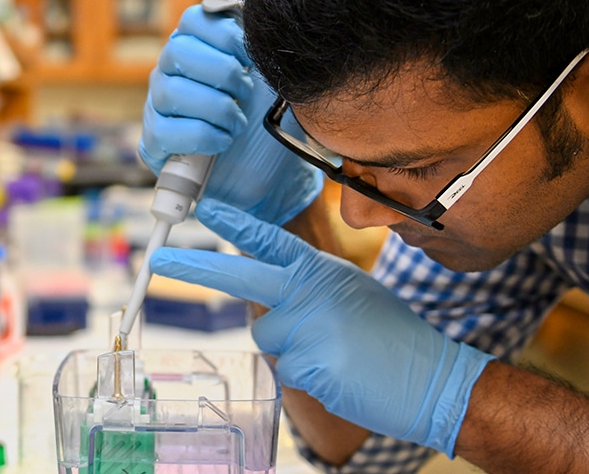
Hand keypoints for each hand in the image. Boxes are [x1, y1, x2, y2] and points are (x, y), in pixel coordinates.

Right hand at [139, 0, 321, 225]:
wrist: (273, 180)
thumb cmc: (268, 121)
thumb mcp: (272, 70)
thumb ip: (253, 21)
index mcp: (197, 48)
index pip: (193, 21)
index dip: (225, 35)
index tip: (251, 57)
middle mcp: (170, 72)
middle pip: (177, 51)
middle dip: (221, 72)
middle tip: (245, 91)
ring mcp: (157, 108)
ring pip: (169, 91)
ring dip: (214, 107)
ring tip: (237, 122)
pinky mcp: (154, 145)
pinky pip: (165, 131)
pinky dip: (200, 136)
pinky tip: (221, 142)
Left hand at [150, 199, 495, 455]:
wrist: (431, 379)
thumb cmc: (392, 337)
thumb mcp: (352, 293)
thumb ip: (309, 287)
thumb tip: (269, 295)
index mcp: (322, 271)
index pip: (270, 241)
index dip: (235, 223)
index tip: (203, 208)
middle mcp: (310, 293)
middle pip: (241, 277)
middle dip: (194, 268)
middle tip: (157, 259)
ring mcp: (308, 328)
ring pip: (266, 336)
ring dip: (290, 347)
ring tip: (332, 351)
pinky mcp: (308, 365)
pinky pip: (286, 370)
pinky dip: (307, 375)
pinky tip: (338, 373)